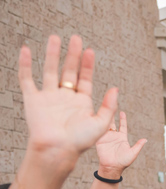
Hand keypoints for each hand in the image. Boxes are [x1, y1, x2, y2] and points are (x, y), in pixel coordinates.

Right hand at [18, 34, 117, 175]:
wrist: (57, 150)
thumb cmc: (80, 141)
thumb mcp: (101, 124)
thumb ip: (109, 106)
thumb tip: (116, 88)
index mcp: (81, 102)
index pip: (85, 78)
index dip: (88, 65)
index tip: (90, 51)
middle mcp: (65, 97)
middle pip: (69, 71)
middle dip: (72, 55)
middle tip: (76, 38)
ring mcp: (49, 97)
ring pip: (50, 70)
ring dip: (53, 54)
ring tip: (55, 38)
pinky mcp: (33, 99)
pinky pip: (27, 79)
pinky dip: (26, 65)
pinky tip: (27, 50)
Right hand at [95, 111, 145, 175]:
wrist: (111, 168)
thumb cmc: (123, 162)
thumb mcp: (133, 153)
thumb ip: (138, 146)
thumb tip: (146, 139)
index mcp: (122, 138)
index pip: (122, 126)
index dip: (122, 119)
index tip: (122, 112)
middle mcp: (114, 136)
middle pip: (113, 123)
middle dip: (112, 114)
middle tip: (111, 105)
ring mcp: (106, 137)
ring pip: (105, 125)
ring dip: (104, 117)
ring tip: (103, 108)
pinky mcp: (99, 140)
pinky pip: (98, 131)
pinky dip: (97, 124)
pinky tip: (95, 118)